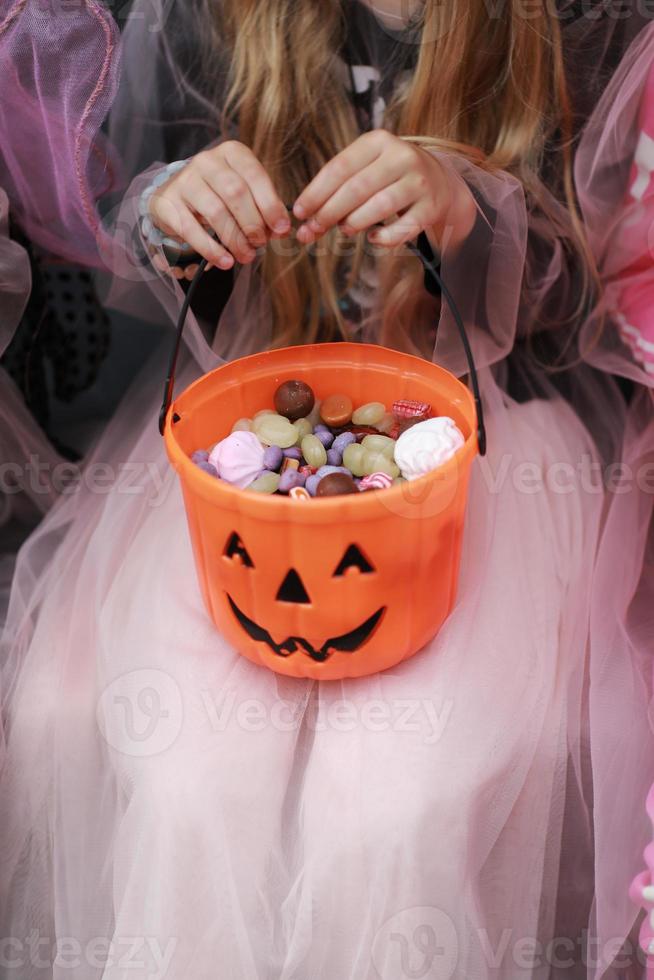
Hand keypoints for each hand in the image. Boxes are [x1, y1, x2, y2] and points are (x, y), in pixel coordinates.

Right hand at [149, 141, 289, 268]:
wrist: (176, 195)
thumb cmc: (220, 195)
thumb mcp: (245, 194)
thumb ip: (264, 208)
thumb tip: (281, 230)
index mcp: (232, 153)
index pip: (255, 175)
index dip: (271, 204)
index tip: (281, 229)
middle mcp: (207, 161)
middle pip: (235, 193)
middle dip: (253, 224)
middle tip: (260, 244)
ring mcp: (185, 180)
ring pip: (216, 212)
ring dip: (235, 239)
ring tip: (246, 256)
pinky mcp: (168, 202)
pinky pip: (191, 229)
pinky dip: (211, 249)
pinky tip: (226, 261)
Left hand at [293, 130, 476, 250]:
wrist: (438, 181)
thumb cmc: (389, 177)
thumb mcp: (366, 168)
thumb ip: (337, 189)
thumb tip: (304, 221)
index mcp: (378, 141)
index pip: (339, 167)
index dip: (315, 193)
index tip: (299, 213)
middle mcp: (401, 156)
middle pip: (356, 188)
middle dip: (329, 212)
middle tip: (313, 230)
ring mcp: (419, 182)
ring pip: (379, 206)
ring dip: (355, 223)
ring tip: (344, 230)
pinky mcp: (431, 207)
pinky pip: (402, 229)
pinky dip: (384, 238)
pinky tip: (373, 238)